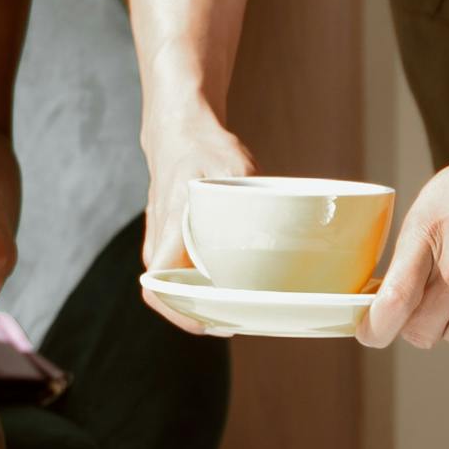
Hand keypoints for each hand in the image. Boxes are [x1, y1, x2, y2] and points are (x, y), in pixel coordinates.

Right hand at [136, 103, 255, 334]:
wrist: (177, 126)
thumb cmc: (202, 145)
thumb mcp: (234, 168)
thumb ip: (254, 200)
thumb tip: (290, 230)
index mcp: (171, 226)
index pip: (157, 284)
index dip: (180, 312)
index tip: (209, 321)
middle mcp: (159, 237)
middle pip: (166, 291)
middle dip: (196, 312)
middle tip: (234, 320)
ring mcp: (159, 236)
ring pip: (170, 280)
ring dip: (195, 297)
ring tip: (231, 305)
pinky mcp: (166, 233)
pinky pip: (174, 267)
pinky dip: (194, 279)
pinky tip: (223, 280)